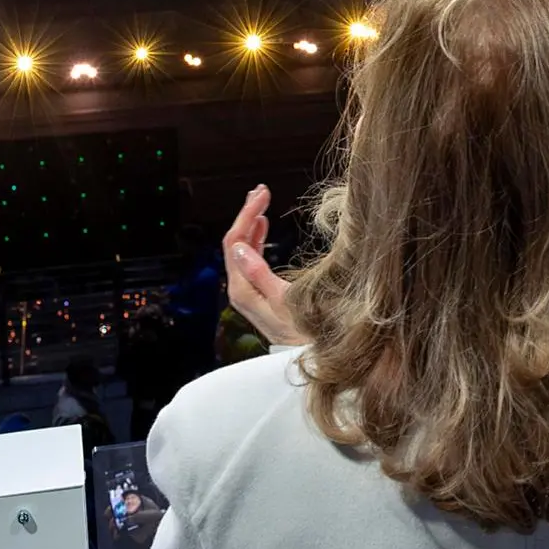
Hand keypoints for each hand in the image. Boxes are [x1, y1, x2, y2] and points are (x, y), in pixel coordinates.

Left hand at [224, 185, 304, 346]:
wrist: (313, 357)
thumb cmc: (304, 332)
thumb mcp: (284, 301)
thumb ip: (259, 274)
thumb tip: (239, 246)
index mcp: (242, 290)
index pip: (235, 242)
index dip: (247, 215)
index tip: (265, 195)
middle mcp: (240, 289)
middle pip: (235, 243)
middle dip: (247, 214)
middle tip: (262, 190)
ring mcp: (248, 291)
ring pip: (243, 249)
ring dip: (251, 224)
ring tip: (262, 202)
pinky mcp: (259, 293)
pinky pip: (251, 259)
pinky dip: (257, 238)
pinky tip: (263, 228)